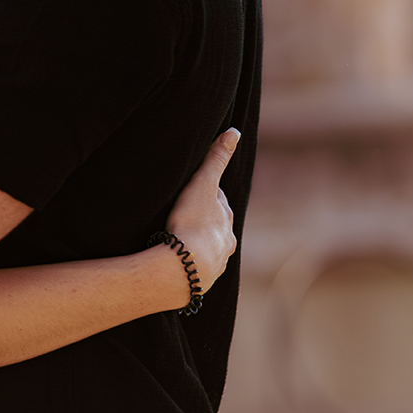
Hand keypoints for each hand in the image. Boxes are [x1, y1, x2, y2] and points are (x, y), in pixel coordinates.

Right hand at [158, 128, 241, 302]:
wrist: (185, 266)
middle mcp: (226, 243)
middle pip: (216, 227)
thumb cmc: (194, 222)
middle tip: (186, 213)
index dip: (207, 194)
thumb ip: (217, 159)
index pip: (219, 202)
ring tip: (181, 240)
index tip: (196, 190)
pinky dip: (189, 262)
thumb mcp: (204, 184)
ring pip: (208, 249)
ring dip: (197, 243)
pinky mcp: (199, 280)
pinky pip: (195, 268)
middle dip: (205, 220)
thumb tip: (234, 132)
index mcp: (227, 220)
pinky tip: (178, 262)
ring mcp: (214, 263)